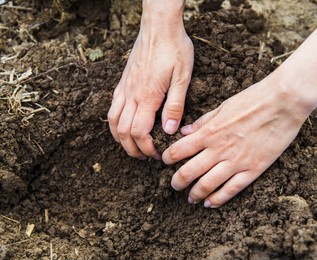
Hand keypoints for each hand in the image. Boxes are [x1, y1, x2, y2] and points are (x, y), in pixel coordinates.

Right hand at [108, 2, 193, 159]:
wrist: (158, 26)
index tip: (157, 155)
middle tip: (145, 156)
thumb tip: (168, 131)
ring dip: (121, 139)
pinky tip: (124, 125)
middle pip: (123, 132)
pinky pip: (112, 107)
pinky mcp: (123, 82)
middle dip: (132, 149)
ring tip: (133, 146)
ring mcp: (124, 88)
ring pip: (113, 121)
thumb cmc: (174, 49)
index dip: (147, 148)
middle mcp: (131, 95)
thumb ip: (175, 106)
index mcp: (147, 97)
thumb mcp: (183, 78)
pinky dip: (115, 123)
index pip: (139, 133)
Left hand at [162, 73, 316, 207]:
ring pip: (207, 184)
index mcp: (209, 132)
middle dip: (177, 182)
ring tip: (190, 198)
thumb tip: (184, 132)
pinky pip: (231, 189)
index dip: (168, 158)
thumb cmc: (253, 99)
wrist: (283, 102)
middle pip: (189, 172)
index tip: (165, 162)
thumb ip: (203, 122)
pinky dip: (218, 199)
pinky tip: (210, 203)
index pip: (178, 150)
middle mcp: (219, 149)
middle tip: (174, 185)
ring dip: (195, 193)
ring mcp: (236, 161)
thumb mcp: (223, 106)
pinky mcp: (253, 169)